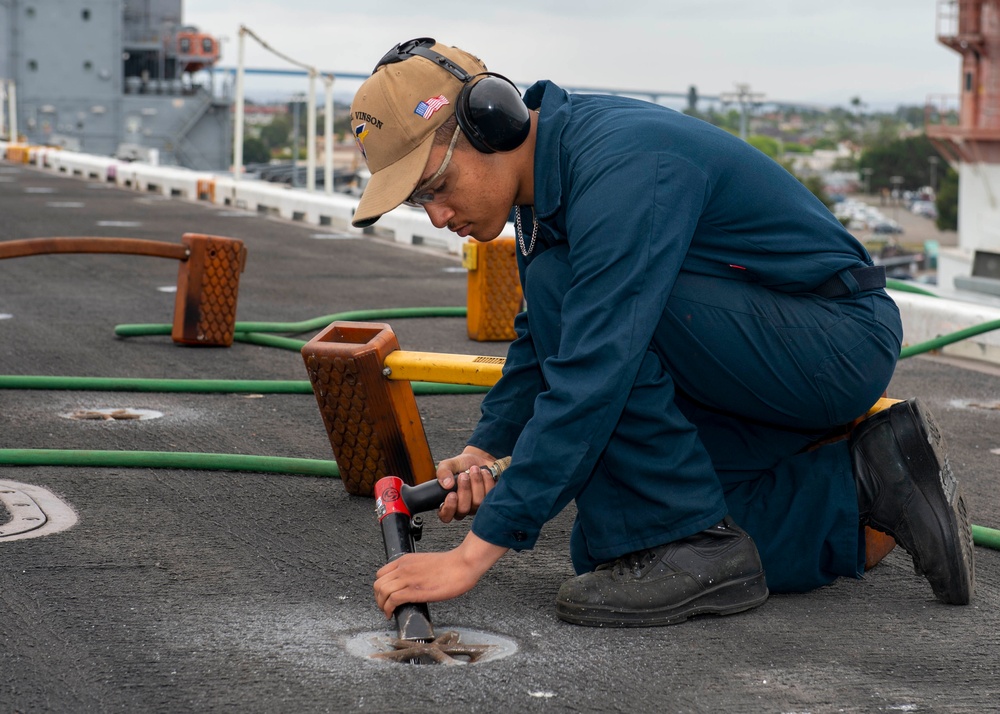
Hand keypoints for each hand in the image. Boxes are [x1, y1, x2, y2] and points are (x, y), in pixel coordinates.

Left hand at [373, 532, 507, 617]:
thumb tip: (412, 583)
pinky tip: (391, 614)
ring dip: (381, 605)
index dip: (380, 587)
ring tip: (387, 612)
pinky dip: (388, 609)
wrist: (463, 564)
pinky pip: (392, 600)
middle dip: (378, 598)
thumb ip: (415, 570)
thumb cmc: (451, 565)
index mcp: (406, 560)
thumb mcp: (426, 563)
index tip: (385, 596)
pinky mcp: (414, 591)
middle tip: (385, 606)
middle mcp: (403, 568)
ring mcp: (408, 579)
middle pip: (378, 583)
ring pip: (382, 591)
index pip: (381, 573)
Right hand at [435, 447, 497, 522]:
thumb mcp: (449, 465)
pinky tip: (483, 472)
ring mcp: (477, 506)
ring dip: (476, 483)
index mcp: (449, 502)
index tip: (452, 494)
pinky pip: (489, 496)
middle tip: (463, 476)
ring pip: (477, 503)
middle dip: (464, 490)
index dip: (449, 508)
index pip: (446, 516)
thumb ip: (442, 472)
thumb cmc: (462, 464)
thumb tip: (446, 485)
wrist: (479, 459)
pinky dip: (487, 481)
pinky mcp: (490, 500)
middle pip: (463, 509)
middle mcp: (463, 507)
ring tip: (474, 469)